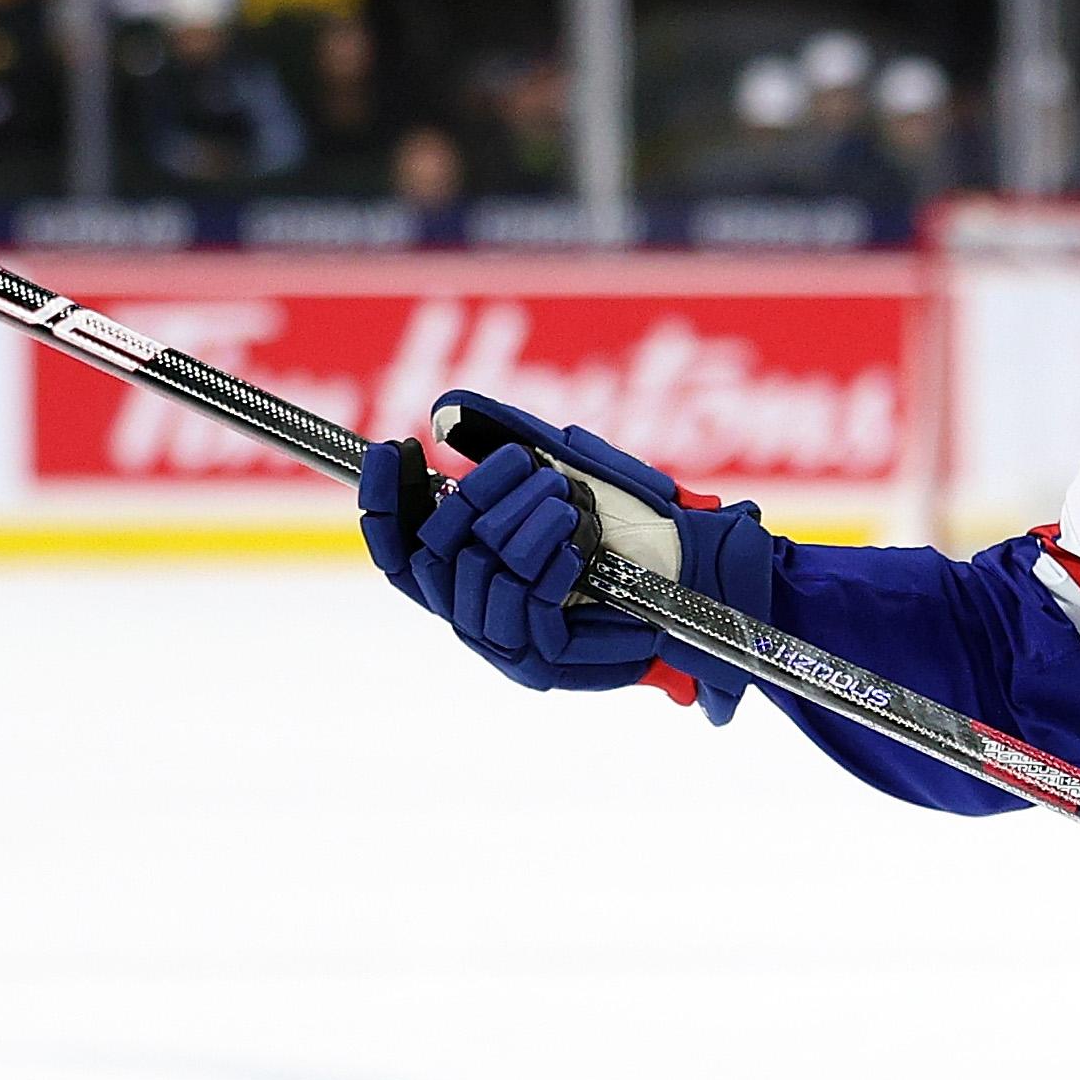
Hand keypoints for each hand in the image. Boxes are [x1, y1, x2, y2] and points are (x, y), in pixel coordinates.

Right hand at [360, 390, 782, 717]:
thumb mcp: (564, 470)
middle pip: (431, 556)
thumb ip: (507, 445)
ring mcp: (503, 642)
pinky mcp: (544, 667)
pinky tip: (574, 546)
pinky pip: (523, 615)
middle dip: (477, 501)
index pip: (395, 544)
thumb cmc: (628, 525)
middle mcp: (471, 608)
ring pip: (477, 580)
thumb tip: (447, 412)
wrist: (695, 578)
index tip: (394, 447)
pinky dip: (545, 571)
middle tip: (528, 471)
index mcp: (463, 568)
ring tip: (567, 505)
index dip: (384, 498)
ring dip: (521, 531)